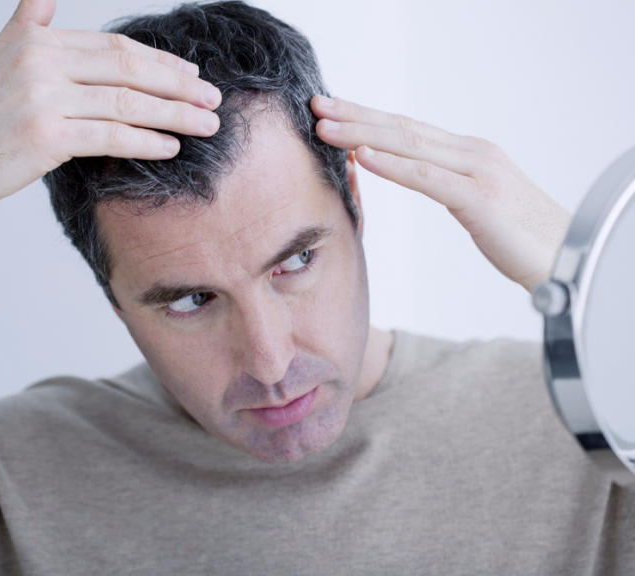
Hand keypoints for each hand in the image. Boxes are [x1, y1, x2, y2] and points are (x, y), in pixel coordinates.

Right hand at [0, 0, 220, 223]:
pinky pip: (110, 137)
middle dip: (179, 85)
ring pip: (126, 103)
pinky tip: (171, 147)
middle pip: (128, 69)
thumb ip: (27, 24)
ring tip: (206, 125)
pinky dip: (146, 142)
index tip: (191, 75)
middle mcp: (40, 63)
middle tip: (212, 99)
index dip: (159, 61)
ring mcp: (43, 98)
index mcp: (36, 41)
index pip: (115, 47)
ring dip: (175, 115)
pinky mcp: (46, 136)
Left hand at [311, 95, 571, 291]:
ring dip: (363, 134)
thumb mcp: (474, 201)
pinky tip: (363, 156)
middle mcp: (471, 152)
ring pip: (409, 145)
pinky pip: (428, 178)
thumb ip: (443, 182)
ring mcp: (477, 171)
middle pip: (402, 128)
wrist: (567, 255)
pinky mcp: (480, 198)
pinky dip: (392, 165)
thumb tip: (407, 172)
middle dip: (355, 115)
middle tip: (316, 104)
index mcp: (467, 153)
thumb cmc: (519, 234)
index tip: (332, 109)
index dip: (367, 116)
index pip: (407, 128)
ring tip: (326, 127)